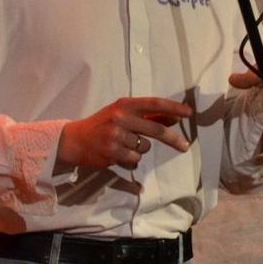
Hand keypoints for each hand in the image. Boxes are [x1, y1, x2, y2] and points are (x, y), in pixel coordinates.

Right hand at [57, 97, 192, 168]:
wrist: (73, 140)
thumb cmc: (102, 124)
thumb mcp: (122, 114)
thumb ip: (146, 116)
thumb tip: (173, 118)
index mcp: (124, 104)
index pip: (154, 103)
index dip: (173, 108)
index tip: (189, 113)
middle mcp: (120, 117)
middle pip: (156, 129)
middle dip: (173, 139)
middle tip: (184, 146)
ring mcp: (115, 135)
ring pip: (144, 147)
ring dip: (140, 149)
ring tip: (123, 145)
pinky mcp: (112, 152)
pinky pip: (134, 159)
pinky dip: (131, 159)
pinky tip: (118, 154)